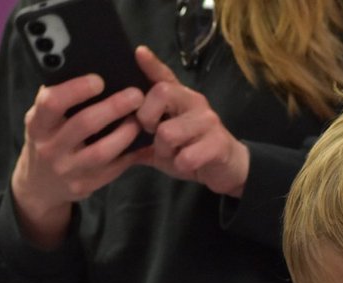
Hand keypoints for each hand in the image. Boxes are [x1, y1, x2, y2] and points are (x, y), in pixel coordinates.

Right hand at [10, 75, 147, 247]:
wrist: (40, 184)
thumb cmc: (48, 139)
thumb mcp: (43, 119)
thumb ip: (59, 98)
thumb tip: (88, 66)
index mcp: (37, 124)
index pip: (52, 102)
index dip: (76, 89)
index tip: (99, 79)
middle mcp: (49, 148)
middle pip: (84, 124)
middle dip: (113, 107)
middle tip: (136, 95)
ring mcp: (67, 170)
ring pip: (101, 151)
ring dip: (125, 132)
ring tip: (140, 119)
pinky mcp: (84, 186)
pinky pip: (112, 169)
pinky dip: (129, 154)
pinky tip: (141, 141)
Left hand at [132, 46, 249, 197]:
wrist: (227, 169)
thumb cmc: (192, 152)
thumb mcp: (164, 144)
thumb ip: (143, 136)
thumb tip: (114, 133)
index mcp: (180, 98)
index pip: (164, 76)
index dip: (151, 64)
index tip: (138, 53)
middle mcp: (195, 102)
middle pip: (161, 94)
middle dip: (147, 119)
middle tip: (154, 135)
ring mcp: (208, 120)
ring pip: (168, 132)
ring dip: (165, 151)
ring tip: (175, 155)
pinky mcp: (218, 142)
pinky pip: (186, 156)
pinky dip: (181, 165)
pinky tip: (189, 165)